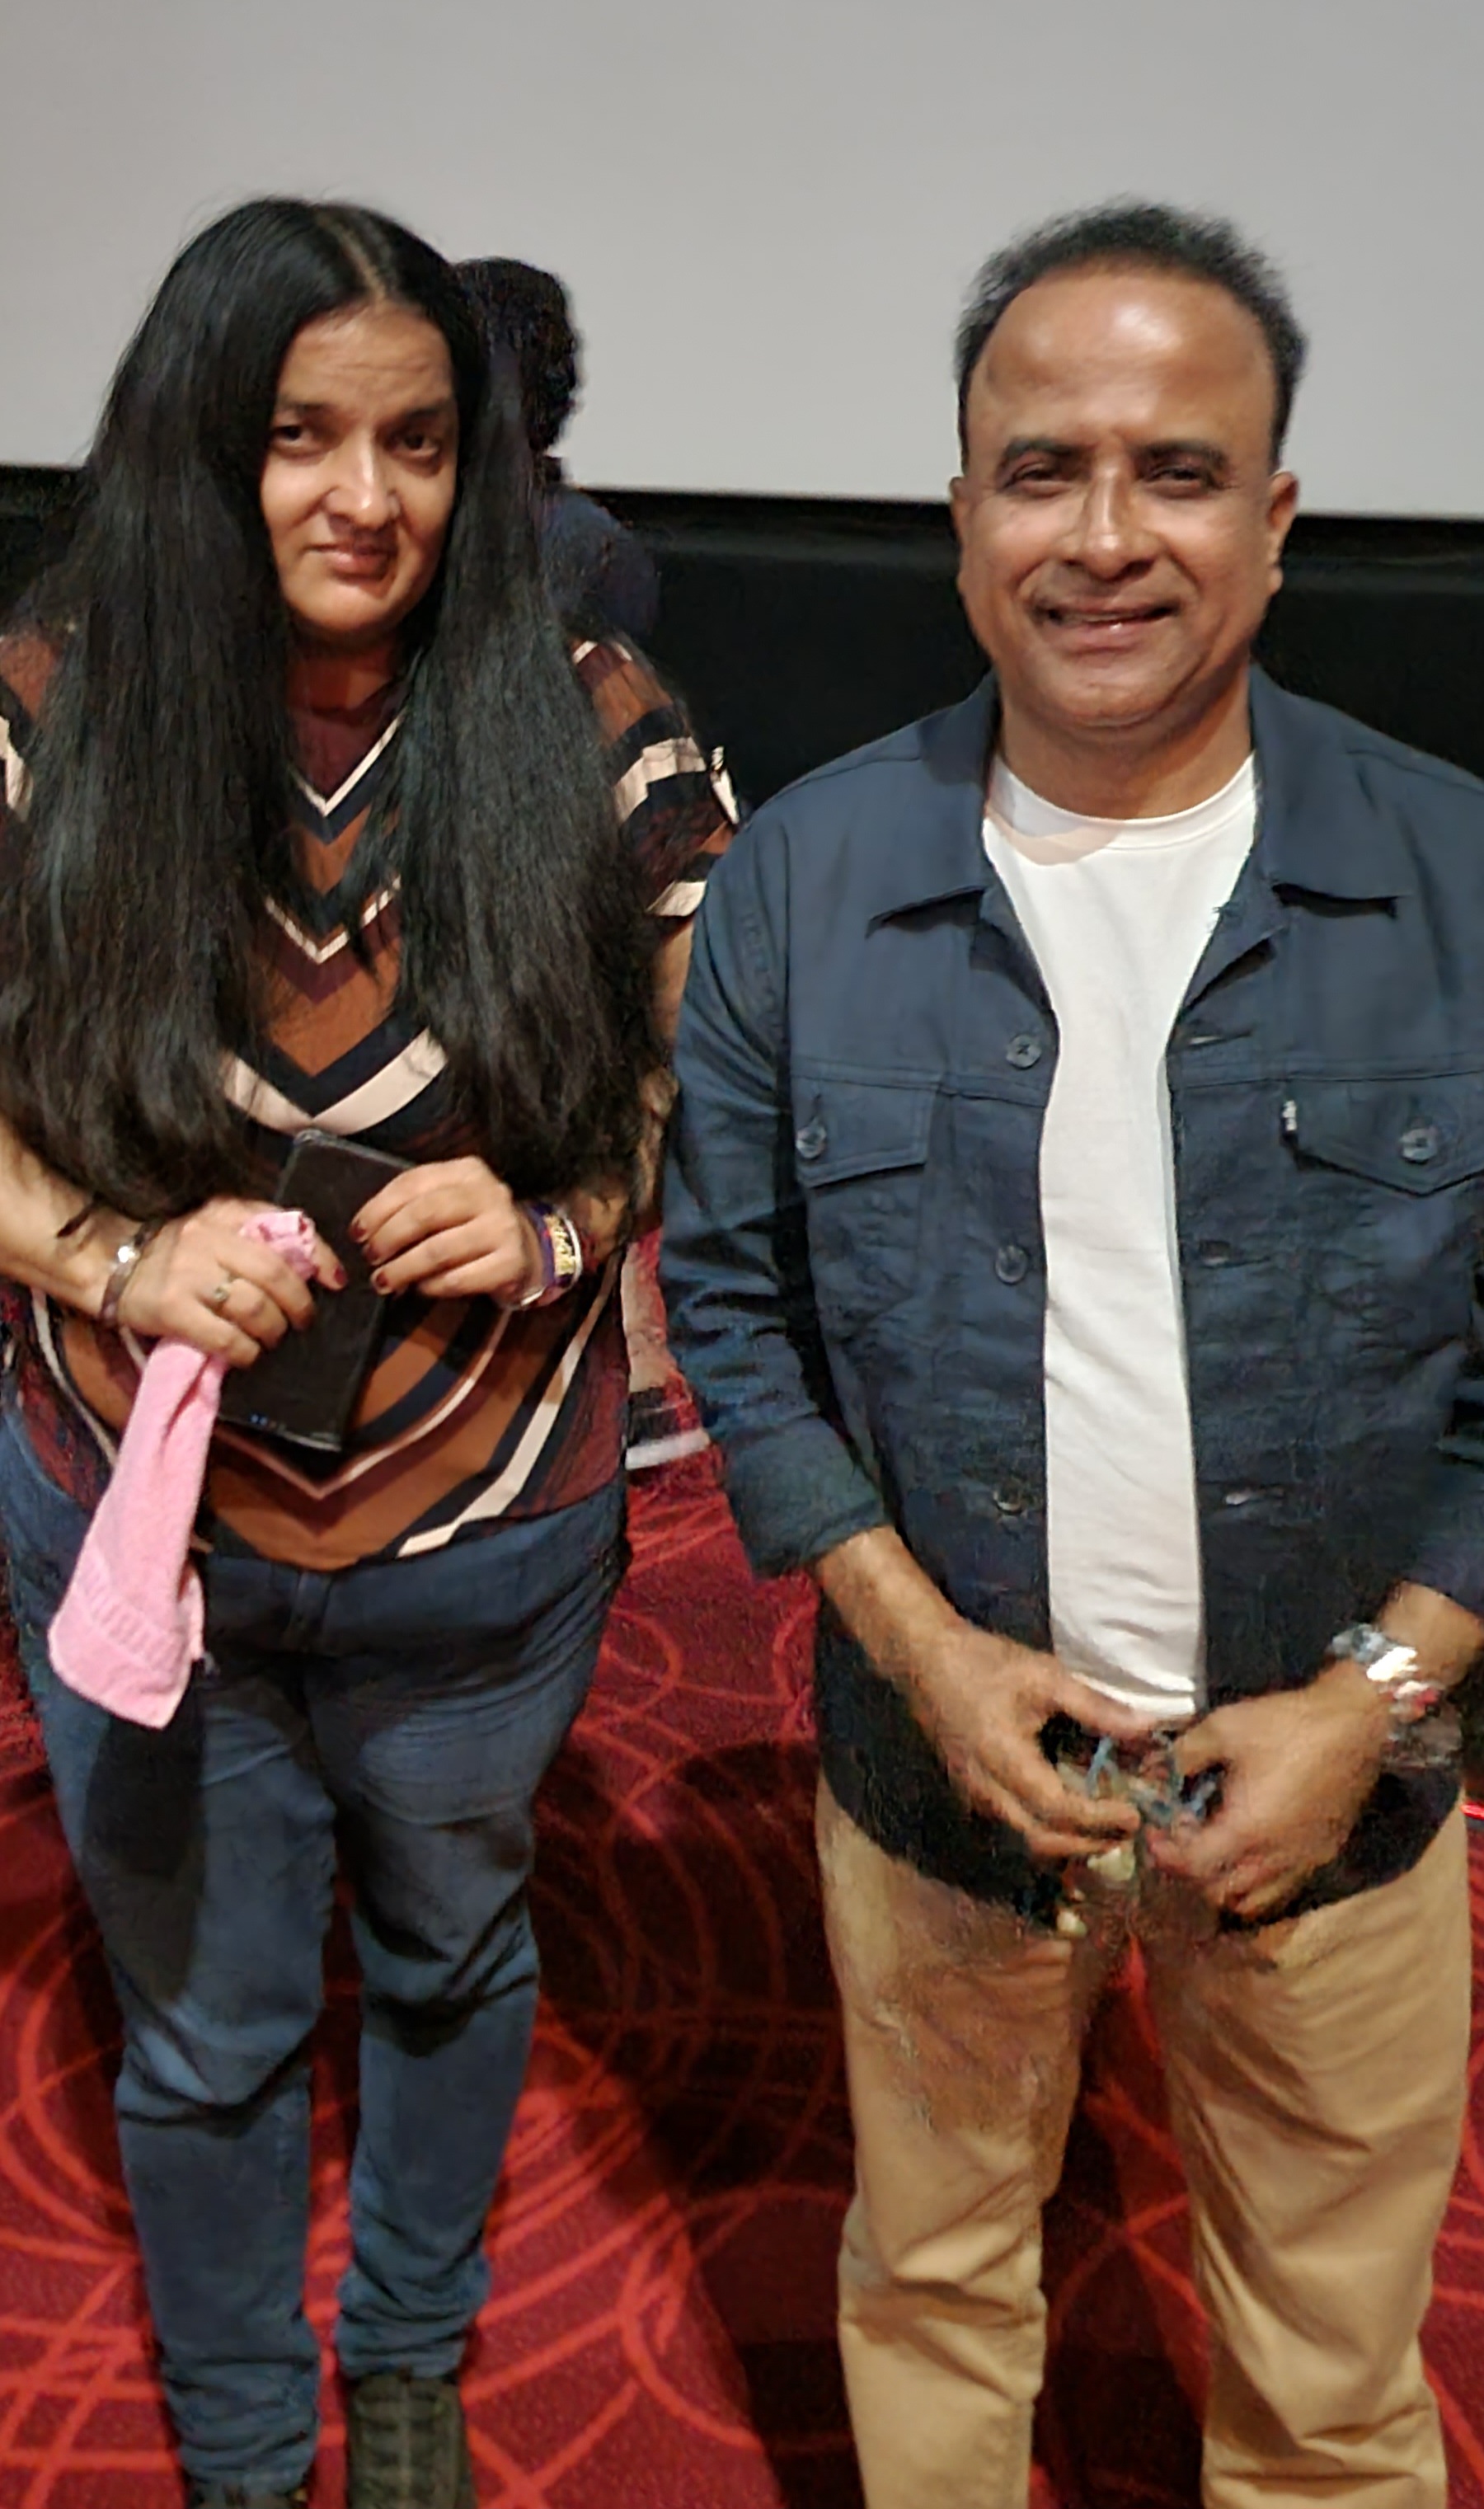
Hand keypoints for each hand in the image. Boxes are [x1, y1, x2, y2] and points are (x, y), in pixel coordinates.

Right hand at [115, 1198, 343, 1367]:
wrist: (106, 1259)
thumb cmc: (171, 1248)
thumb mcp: (212, 1226)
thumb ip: (253, 1235)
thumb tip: (309, 1266)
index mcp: (224, 1214)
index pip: (286, 1227)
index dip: (320, 1258)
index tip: (336, 1282)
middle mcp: (208, 1238)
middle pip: (275, 1274)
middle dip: (298, 1305)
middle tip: (301, 1322)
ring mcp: (189, 1274)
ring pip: (254, 1307)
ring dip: (272, 1331)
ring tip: (271, 1339)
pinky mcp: (172, 1309)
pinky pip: (224, 1337)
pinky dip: (245, 1351)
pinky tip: (246, 1354)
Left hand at [353, 1158, 540, 1303]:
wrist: (531, 1250)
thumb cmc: (475, 1225)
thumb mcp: (450, 1201)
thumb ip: (414, 1206)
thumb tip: (367, 1233)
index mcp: (468, 1171)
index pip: (413, 1183)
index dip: (378, 1209)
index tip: (357, 1232)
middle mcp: (489, 1194)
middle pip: (424, 1214)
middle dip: (389, 1238)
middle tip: (371, 1257)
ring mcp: (503, 1229)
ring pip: (438, 1250)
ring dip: (403, 1269)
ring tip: (384, 1280)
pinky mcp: (510, 1263)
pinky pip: (457, 1279)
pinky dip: (431, 1286)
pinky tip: (419, 1288)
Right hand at [909, 1621, 1156, 1861]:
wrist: (924, 1661)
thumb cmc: (984, 1664)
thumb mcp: (1044, 1676)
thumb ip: (1095, 1707)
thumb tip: (1147, 1728)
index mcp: (1004, 1760)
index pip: (1058, 1810)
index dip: (1099, 1819)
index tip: (1134, 1815)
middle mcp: (985, 1790)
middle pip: (1042, 1840)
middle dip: (1089, 1843)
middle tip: (1128, 1830)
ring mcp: (974, 1796)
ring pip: (1026, 1840)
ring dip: (1069, 1843)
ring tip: (1106, 1828)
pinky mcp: (971, 1793)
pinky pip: (1012, 1828)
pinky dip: (1047, 1833)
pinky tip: (1070, 1817)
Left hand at [1143, 1663, 1390, 1919]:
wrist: (1357, 1723)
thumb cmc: (1287, 1724)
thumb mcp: (1223, 1729)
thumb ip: (1182, 1756)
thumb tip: (1156, 1774)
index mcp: (1247, 1832)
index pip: (1192, 1867)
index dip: (1165, 1852)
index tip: (1155, 1829)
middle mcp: (1275, 1859)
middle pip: (1218, 1892)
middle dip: (1191, 1869)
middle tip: (1183, 1835)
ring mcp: (1303, 1862)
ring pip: (1252, 1900)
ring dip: (1224, 1882)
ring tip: (1216, 1845)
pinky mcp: (1322, 1855)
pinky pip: (1281, 1889)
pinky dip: (1257, 1881)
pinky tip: (1251, 1846)